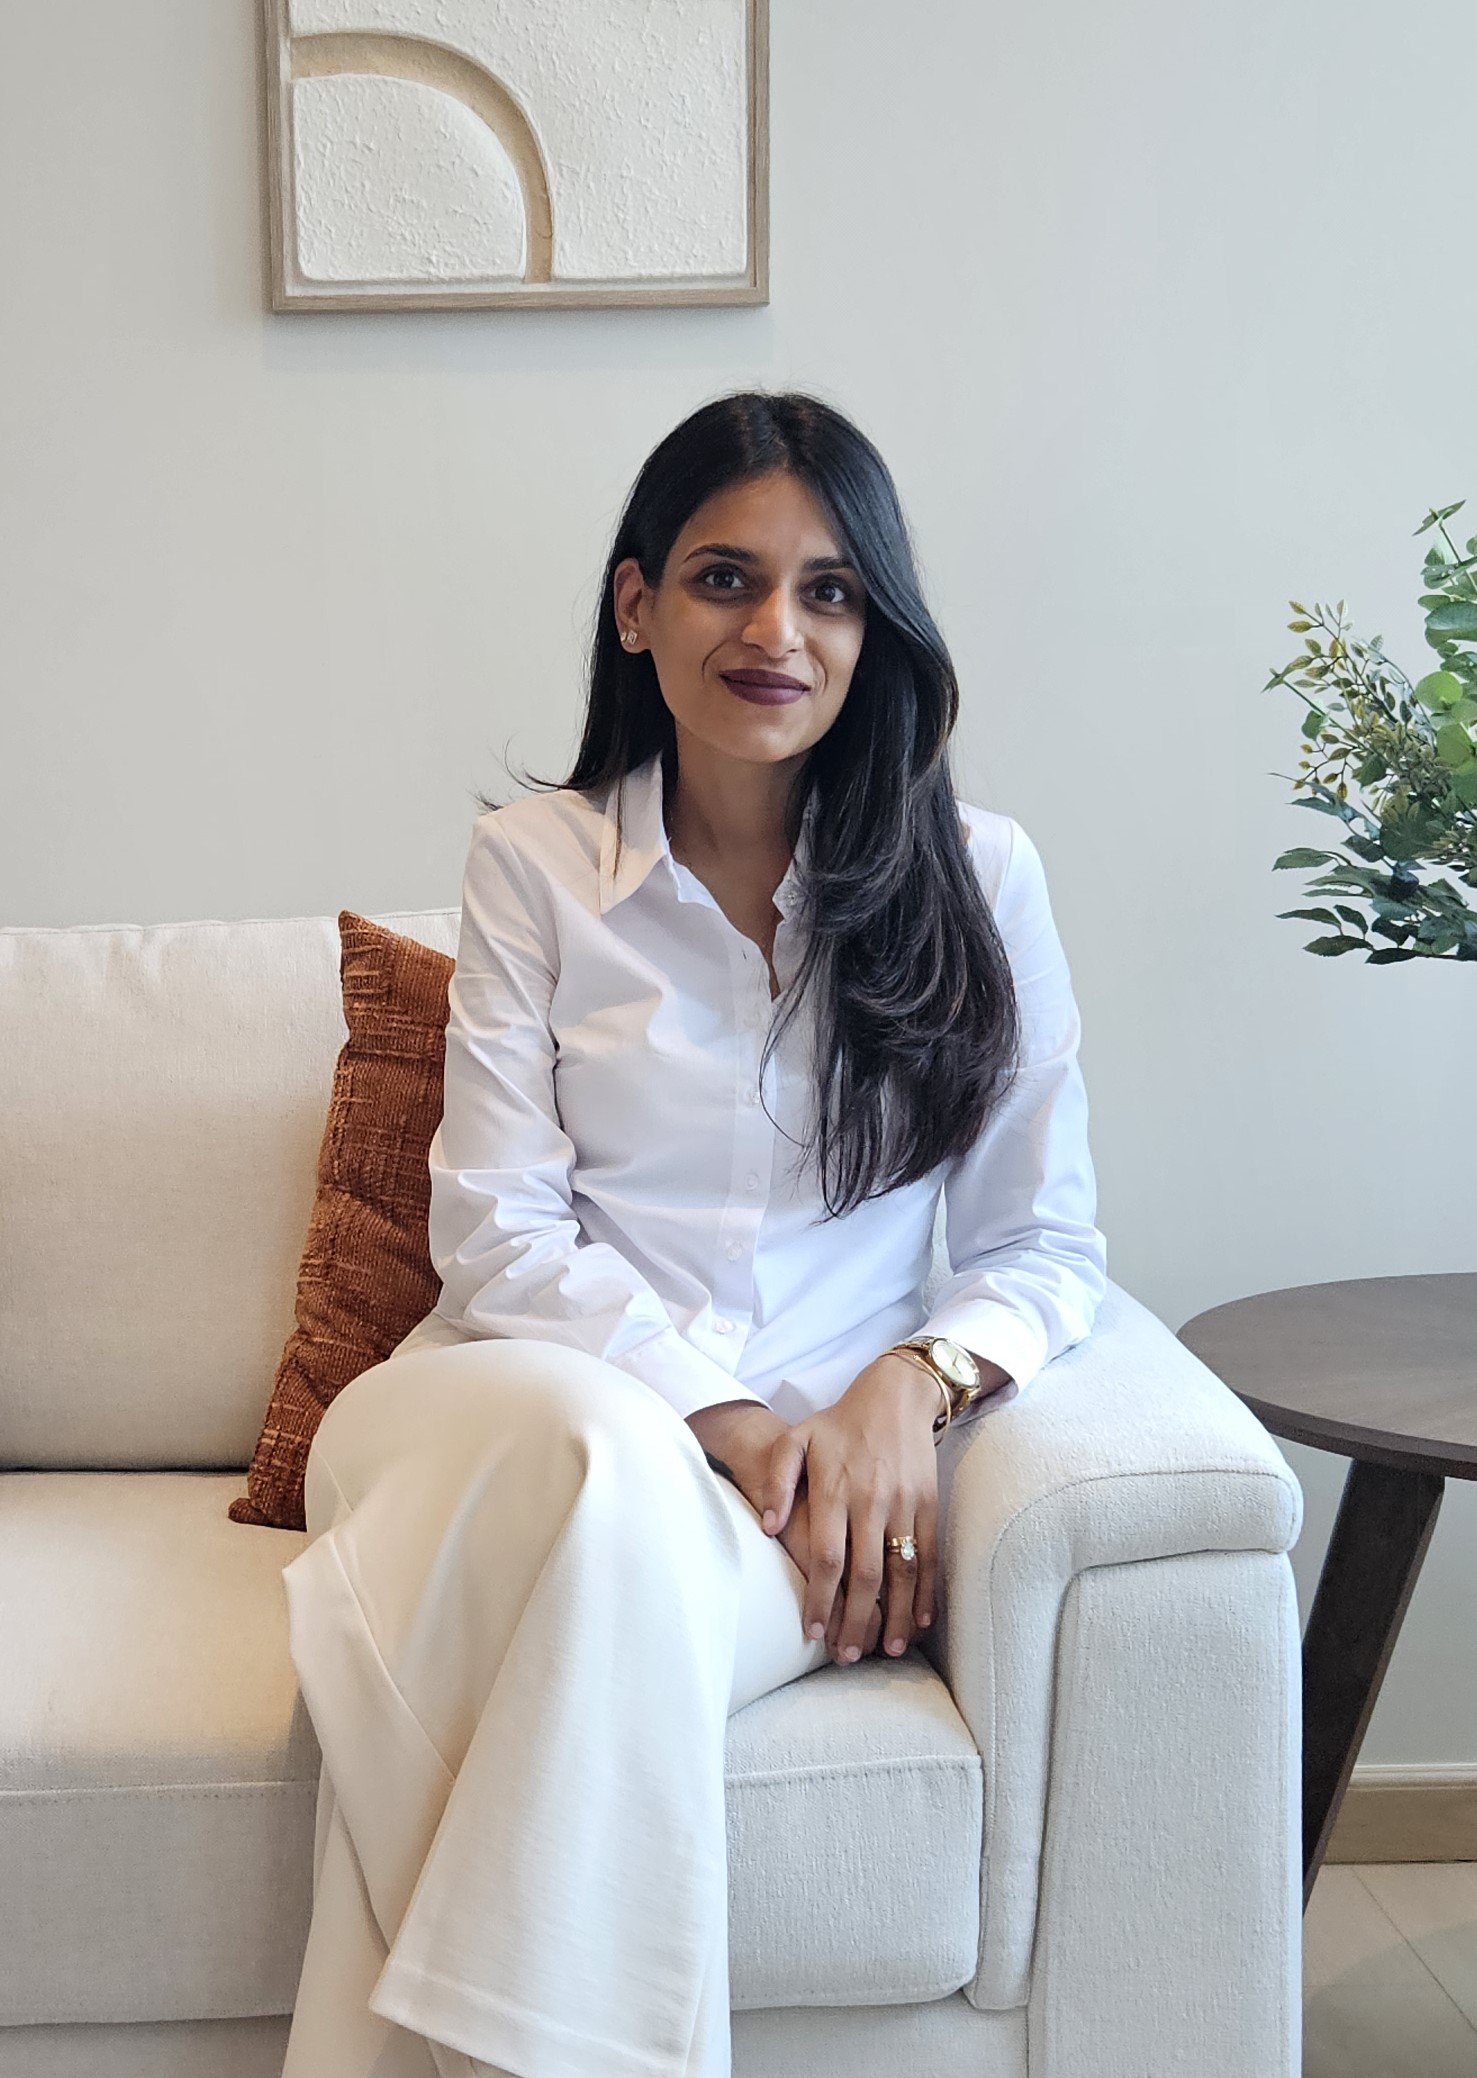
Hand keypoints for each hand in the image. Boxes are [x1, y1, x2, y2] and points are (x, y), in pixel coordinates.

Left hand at [761, 1354, 945, 1664]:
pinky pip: (929, 1555)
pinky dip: (926, 1591)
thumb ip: (777, 1480)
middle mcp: (871, 1499)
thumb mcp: (796, 1438)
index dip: (820, 1598)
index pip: (827, 1555)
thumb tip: (767, 1528)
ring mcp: (905, 1503)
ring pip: (901, 1570)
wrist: (896, 1394)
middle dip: (856, 1619)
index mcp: (835, 1487)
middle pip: (865, 1573)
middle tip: (847, 1656)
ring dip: (896, 1615)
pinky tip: (920, 1621)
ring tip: (886, 1651)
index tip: (812, 1633)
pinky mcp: (929, 1503)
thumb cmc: (838, 1423)